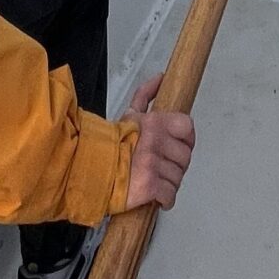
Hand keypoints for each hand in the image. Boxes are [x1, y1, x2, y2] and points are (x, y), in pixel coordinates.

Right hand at [123, 71, 195, 209]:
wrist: (91, 169)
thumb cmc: (110, 144)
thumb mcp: (129, 114)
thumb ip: (146, 95)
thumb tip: (161, 78)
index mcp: (156, 122)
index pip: (187, 127)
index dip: (187, 139)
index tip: (180, 146)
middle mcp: (157, 142)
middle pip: (185, 157)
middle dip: (176, 165)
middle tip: (164, 168)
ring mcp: (154, 164)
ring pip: (178, 177)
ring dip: (170, 183)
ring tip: (157, 182)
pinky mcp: (150, 186)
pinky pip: (170, 195)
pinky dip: (166, 200)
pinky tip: (158, 197)